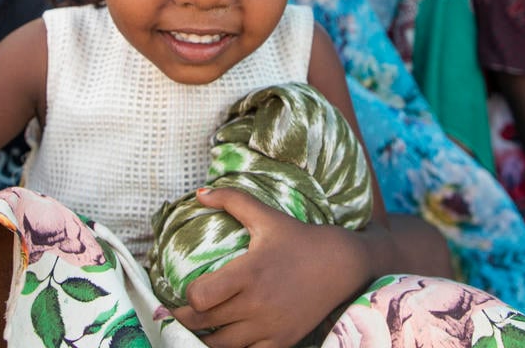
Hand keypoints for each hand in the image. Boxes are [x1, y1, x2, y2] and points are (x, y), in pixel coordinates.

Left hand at [171, 188, 368, 347]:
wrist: (342, 265)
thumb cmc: (299, 238)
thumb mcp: (266, 216)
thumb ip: (232, 200)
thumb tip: (199, 192)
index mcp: (249, 273)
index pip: (200, 297)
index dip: (187, 295)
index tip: (188, 290)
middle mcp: (258, 303)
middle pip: (204, 322)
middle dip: (187, 317)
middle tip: (182, 311)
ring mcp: (271, 326)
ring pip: (221, 345)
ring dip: (206, 336)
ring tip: (202, 325)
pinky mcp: (283, 341)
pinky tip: (230, 335)